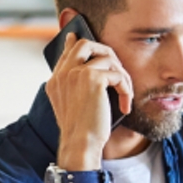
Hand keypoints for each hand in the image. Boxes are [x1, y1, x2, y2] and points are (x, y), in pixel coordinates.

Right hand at [45, 33, 132, 169]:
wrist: (81, 145)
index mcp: (56, 80)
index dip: (77, 43)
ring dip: (123, 77)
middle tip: (118, 72)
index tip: (79, 37)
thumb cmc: (82, 131)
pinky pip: (118, 75)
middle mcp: (63, 73)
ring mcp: (76, 73)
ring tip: (125, 95)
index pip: (68, 51)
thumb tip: (93, 72)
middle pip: (85, 44)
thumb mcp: (75, 106)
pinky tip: (125, 106)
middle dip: (107, 53)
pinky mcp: (92, 79)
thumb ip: (78, 86)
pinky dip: (126, 90)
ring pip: (108, 59)